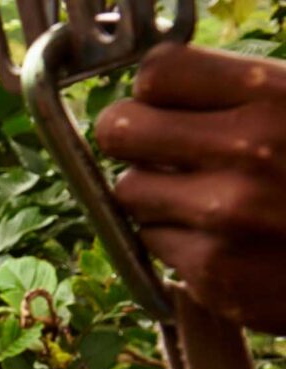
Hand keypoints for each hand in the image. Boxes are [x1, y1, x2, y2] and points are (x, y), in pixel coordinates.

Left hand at [94, 43, 285, 333]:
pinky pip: (151, 244)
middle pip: (120, 129)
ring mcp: (225, 216)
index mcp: (275, 97)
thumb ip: (237, 94)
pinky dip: (178, 240)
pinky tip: (225, 238)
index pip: (156, 73)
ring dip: (155, 194)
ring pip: (129, 192)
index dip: (152, 90)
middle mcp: (247, 152)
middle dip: (132, 138)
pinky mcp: (212, 272)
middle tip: (156, 149)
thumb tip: (151, 87)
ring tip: (209, 198)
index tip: (163, 103)